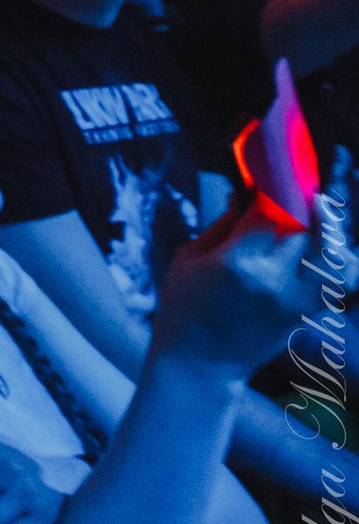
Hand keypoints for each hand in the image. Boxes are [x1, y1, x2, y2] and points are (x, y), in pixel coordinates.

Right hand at [149, 153, 348, 375]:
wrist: (199, 364)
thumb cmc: (183, 306)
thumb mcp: (192, 257)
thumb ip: (227, 223)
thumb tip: (252, 192)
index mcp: (238, 264)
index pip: (272, 209)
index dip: (280, 181)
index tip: (282, 160)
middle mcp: (275, 281)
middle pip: (310, 227)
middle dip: (313, 197)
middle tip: (315, 174)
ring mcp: (297, 301)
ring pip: (337, 257)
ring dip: (335, 228)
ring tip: (327, 206)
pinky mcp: (308, 315)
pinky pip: (338, 282)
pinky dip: (339, 259)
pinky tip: (333, 241)